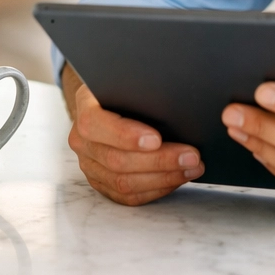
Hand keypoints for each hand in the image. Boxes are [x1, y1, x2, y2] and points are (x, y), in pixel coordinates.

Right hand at [67, 80, 204, 205]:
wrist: (108, 101)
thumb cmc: (125, 87)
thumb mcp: (129, 78)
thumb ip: (142, 87)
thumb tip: (176, 94)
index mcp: (85, 108)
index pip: (96, 124)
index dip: (126, 135)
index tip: (157, 138)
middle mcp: (82, 141)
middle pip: (117, 160)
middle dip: (159, 160)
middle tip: (192, 155)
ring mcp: (90, 165)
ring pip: (124, 183)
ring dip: (164, 177)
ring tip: (192, 167)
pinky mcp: (102, 183)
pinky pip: (128, 196)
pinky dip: (157, 189)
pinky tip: (178, 178)